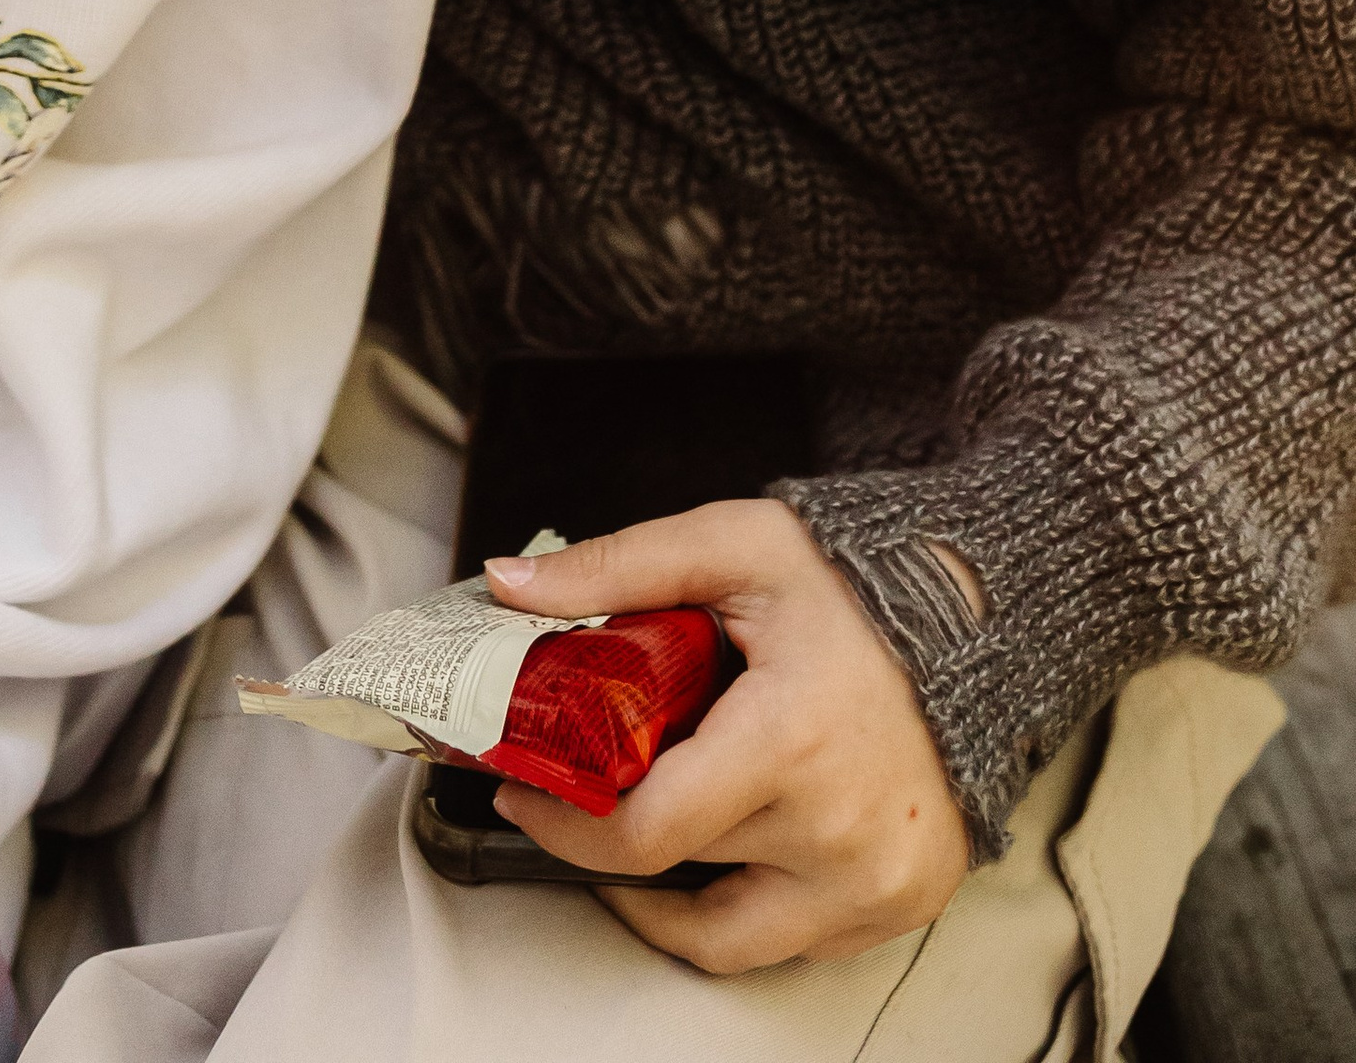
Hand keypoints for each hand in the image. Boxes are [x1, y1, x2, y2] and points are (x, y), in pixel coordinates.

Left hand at [480, 501, 976, 971]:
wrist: (978, 620)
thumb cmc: (852, 584)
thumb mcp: (729, 546)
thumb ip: (615, 566)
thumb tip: (508, 585)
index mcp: (789, 740)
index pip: (648, 831)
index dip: (565, 826)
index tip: (523, 791)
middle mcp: (838, 831)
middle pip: (678, 867)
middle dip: (607, 832)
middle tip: (573, 787)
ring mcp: (875, 882)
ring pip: (728, 936)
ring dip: (666, 896)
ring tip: (633, 834)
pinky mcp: (900, 905)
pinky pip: (792, 941)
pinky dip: (742, 903)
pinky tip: (721, 843)